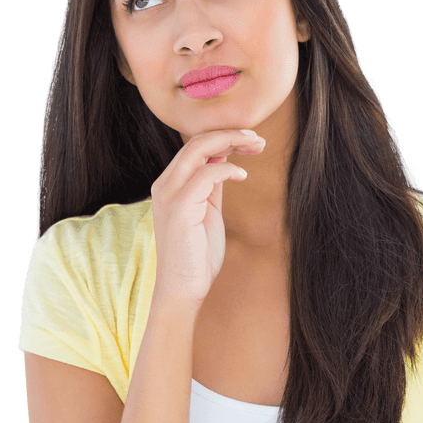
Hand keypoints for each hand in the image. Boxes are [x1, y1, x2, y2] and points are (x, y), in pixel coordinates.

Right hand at [150, 127, 264, 308]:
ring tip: (255, 145)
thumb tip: (225, 161)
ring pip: (197, 149)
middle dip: (230, 134)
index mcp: (169, 185)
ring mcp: (169, 195)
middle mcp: (164, 185)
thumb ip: (211, 186)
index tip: (250, 141)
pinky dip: (227, 169)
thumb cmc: (197, 255)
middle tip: (257, 138)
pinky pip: (205, 174)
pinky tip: (242, 175)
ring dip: (230, 142)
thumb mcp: (206, 211)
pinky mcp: (179, 208)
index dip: (223, 137)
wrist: (182, 288)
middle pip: (195, 141)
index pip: (193, 147)